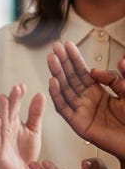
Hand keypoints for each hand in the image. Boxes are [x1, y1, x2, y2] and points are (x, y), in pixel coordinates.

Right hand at [0, 84, 44, 168]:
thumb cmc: (24, 153)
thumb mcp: (33, 132)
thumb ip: (35, 114)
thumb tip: (40, 94)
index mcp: (13, 123)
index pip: (15, 107)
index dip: (18, 97)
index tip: (23, 86)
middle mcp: (4, 128)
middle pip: (8, 112)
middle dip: (11, 100)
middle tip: (16, 88)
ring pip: (0, 122)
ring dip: (2, 110)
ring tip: (4, 98)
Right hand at [48, 41, 124, 157]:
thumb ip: (116, 79)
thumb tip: (96, 69)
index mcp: (98, 92)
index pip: (82, 72)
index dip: (75, 58)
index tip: (67, 45)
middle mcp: (87, 100)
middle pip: (70, 77)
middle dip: (62, 62)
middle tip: (54, 48)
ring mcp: (81, 111)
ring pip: (64, 89)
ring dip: (57, 73)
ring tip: (51, 60)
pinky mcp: (78, 123)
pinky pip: (63, 108)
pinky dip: (57, 95)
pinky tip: (53, 82)